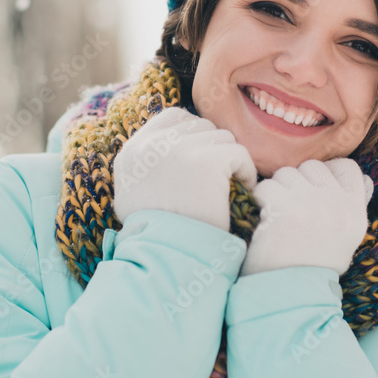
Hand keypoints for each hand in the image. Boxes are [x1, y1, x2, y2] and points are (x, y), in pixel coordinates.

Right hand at [113, 107, 257, 230]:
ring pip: (223, 138)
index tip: (202, 162)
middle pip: (202, 126)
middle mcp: (153, 144)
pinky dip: (245, 173)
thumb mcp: (135, 193)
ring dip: (229, 162)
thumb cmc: (158, 236)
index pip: (174, 117)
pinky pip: (240, 154)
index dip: (194, 136)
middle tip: (217, 180)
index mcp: (132, 151)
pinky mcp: (209, 161)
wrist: (168, 260)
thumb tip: (175, 140)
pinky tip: (240, 193)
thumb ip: (149, 162)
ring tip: (226, 190)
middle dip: (214, 150)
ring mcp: (181, 150)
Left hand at [240, 158, 373, 276]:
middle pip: (312, 166)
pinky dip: (260, 201)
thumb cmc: (314, 268)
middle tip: (291, 209)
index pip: (347, 167)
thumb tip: (366, 180)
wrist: (289, 297)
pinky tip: (265, 221)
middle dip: (297, 182)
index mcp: (356, 212)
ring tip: (278, 217)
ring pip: (286, 173)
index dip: (326, 172)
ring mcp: (312, 205)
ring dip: (277, 190)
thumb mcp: (346, 240)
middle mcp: (338, 206)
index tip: (313, 190)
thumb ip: (353, 206)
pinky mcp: (285, 209)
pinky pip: (266, 187)